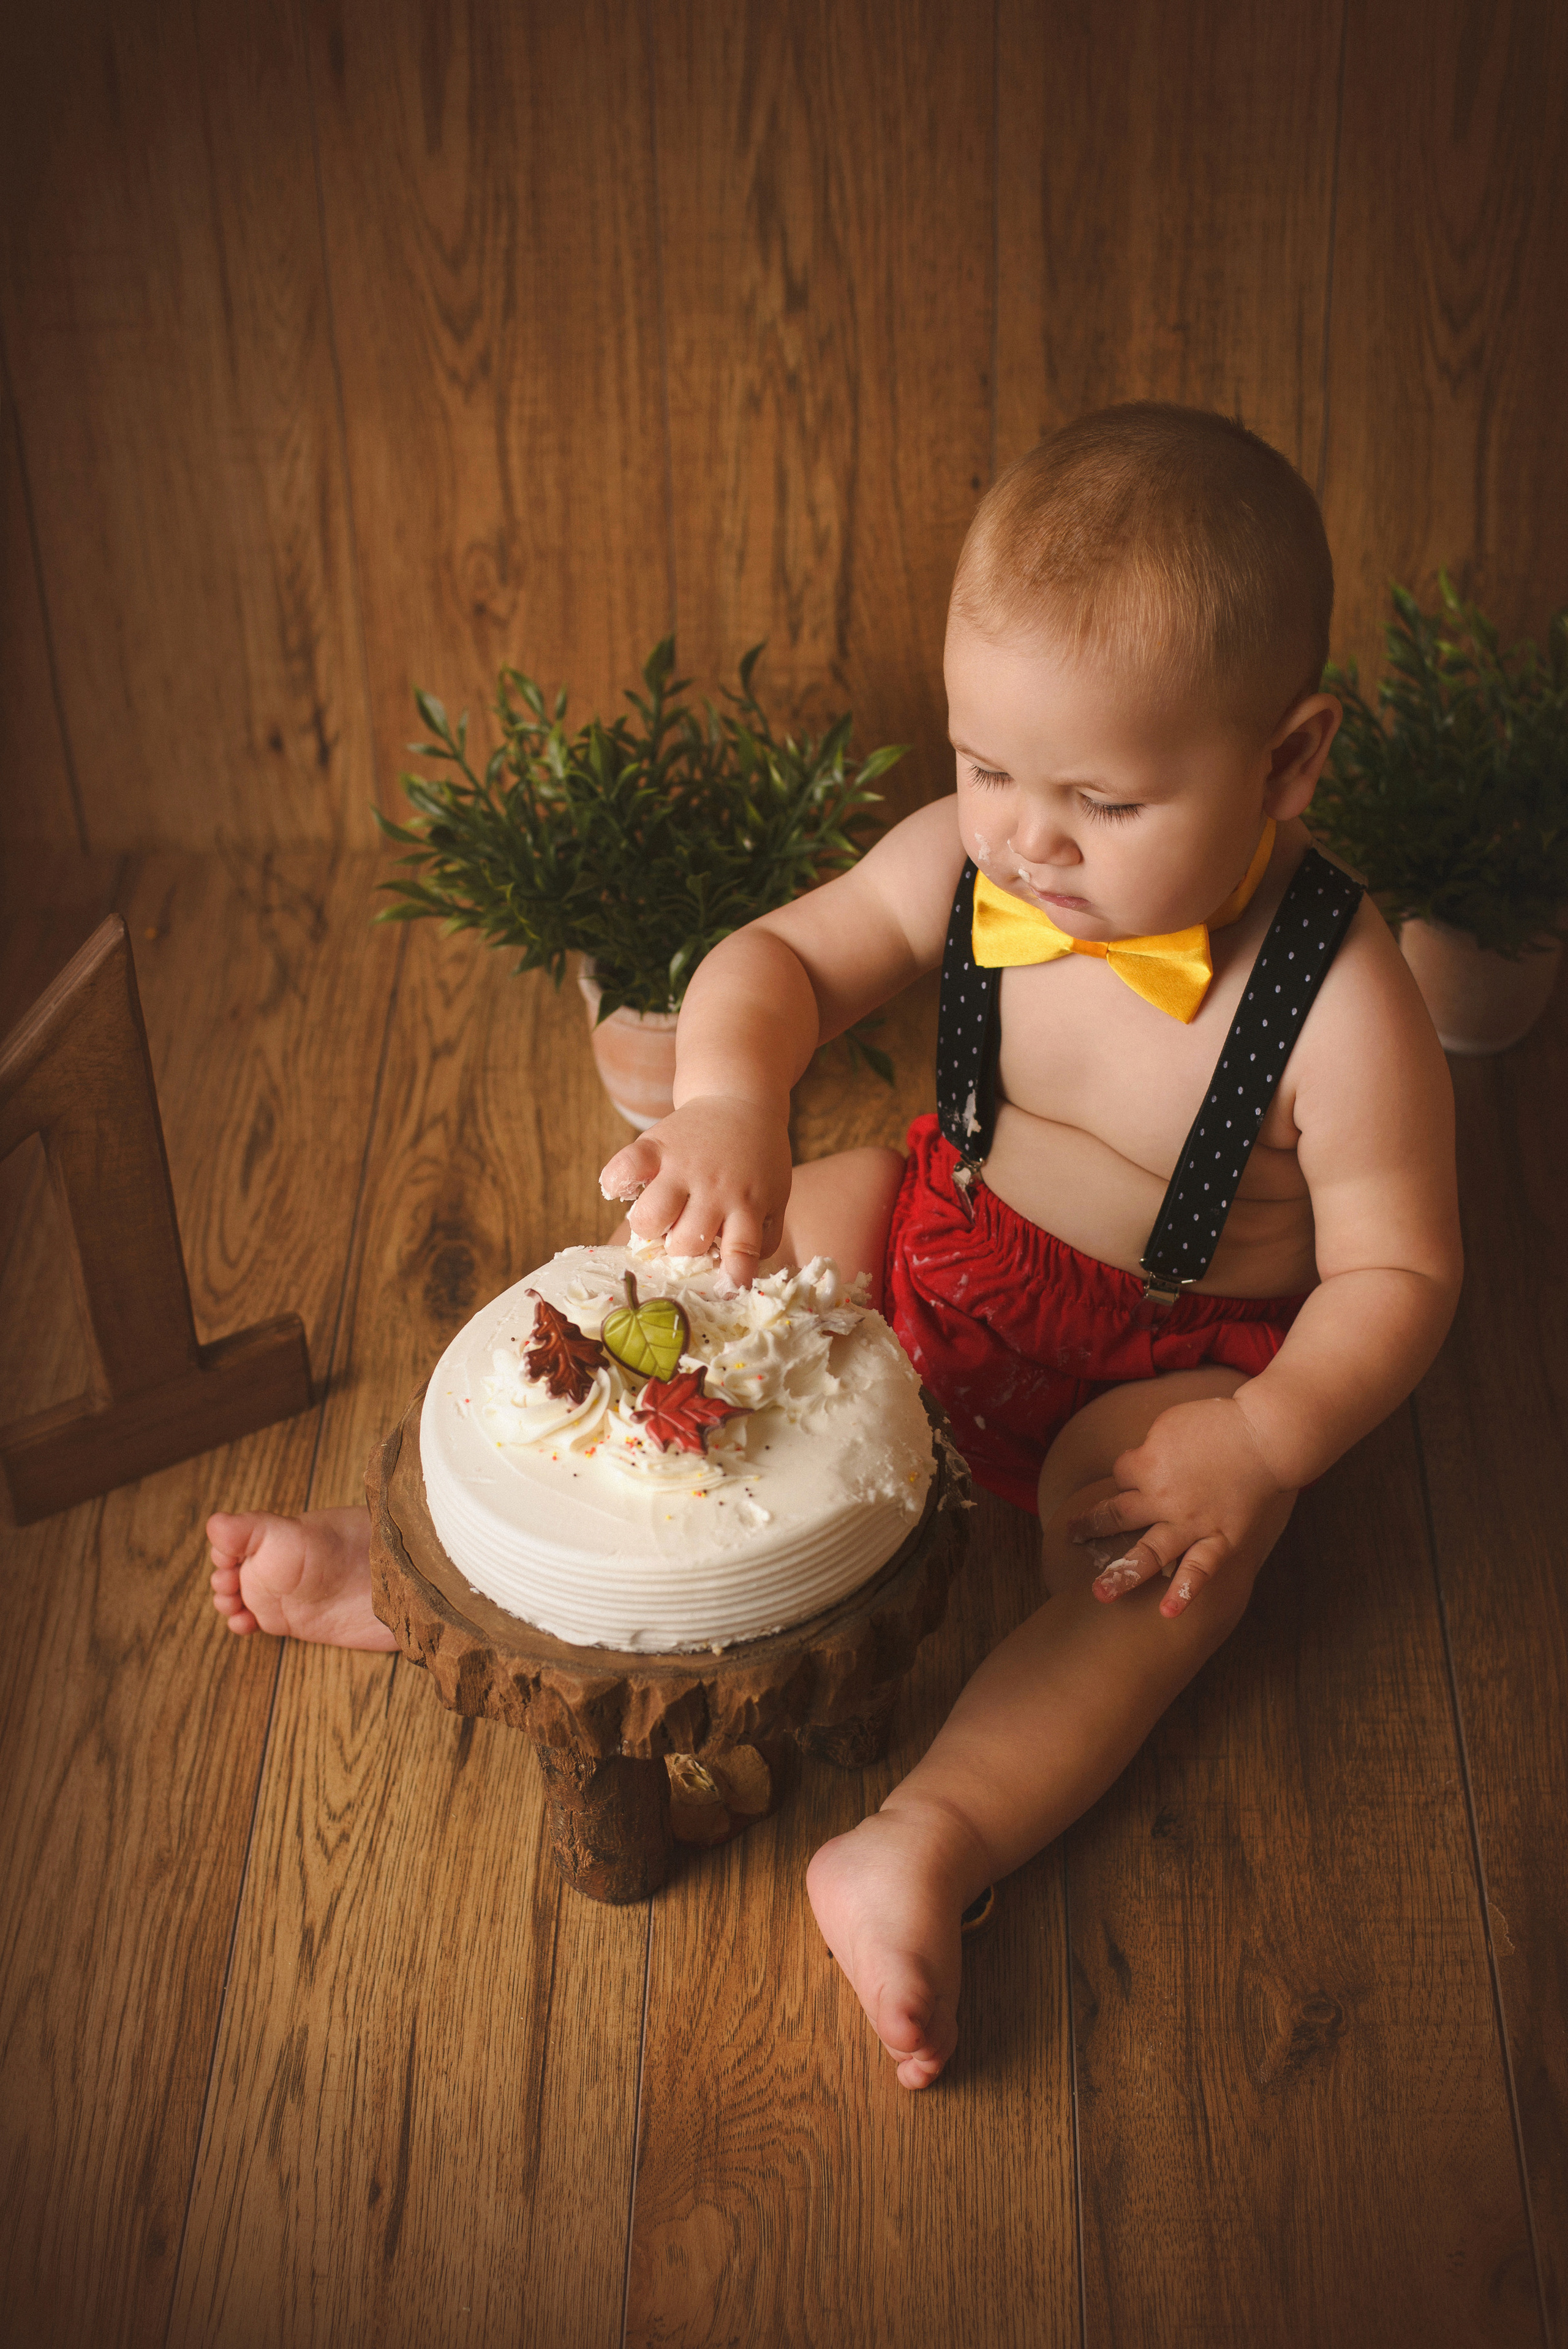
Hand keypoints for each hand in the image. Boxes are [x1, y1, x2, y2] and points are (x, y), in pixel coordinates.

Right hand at [599, 1094, 792, 1287]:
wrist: (741, 1100)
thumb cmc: (757, 1159)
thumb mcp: (774, 1195)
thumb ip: (761, 1235)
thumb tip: (735, 1279)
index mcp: (748, 1202)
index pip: (741, 1250)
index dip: (732, 1276)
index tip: (725, 1290)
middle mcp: (714, 1187)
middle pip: (684, 1243)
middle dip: (681, 1250)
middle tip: (683, 1235)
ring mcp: (682, 1165)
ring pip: (650, 1218)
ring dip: (649, 1228)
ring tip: (658, 1219)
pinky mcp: (655, 1143)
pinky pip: (622, 1168)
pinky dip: (614, 1184)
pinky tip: (623, 1190)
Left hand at [1065, 1394, 1288, 1619]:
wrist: (1265, 1435)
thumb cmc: (1217, 1422)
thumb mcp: (1169, 1423)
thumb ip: (1147, 1450)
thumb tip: (1136, 1468)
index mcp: (1145, 1464)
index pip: (1121, 1474)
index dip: (1129, 1472)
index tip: (1142, 1471)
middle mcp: (1161, 1498)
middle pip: (1117, 1516)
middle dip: (1092, 1526)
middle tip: (1071, 1536)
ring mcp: (1191, 1522)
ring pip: (1148, 1552)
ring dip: (1123, 1573)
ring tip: (1099, 1595)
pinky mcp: (1221, 1538)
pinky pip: (1199, 1568)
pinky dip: (1184, 1590)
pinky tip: (1168, 1612)